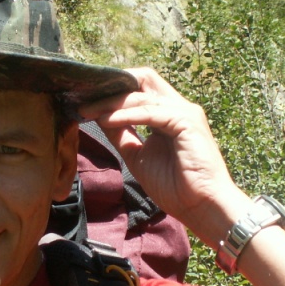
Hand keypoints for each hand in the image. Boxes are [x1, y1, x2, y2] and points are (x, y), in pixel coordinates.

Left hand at [78, 67, 246, 243]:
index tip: (86, 99)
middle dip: (112, 85)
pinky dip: (125, 115)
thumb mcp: (138, 156)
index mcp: (168, 113)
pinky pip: (149, 112)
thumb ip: (122, 135)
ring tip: (87, 111)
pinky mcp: (186, 122)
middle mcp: (178, 107)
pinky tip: (105, 120)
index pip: (141, 87)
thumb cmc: (175, 187)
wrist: (201, 206)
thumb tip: (99, 118)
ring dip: (111, 102)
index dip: (115, 88)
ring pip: (141, 95)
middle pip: (143, 78)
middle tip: (83, 96)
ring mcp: (184, 112)